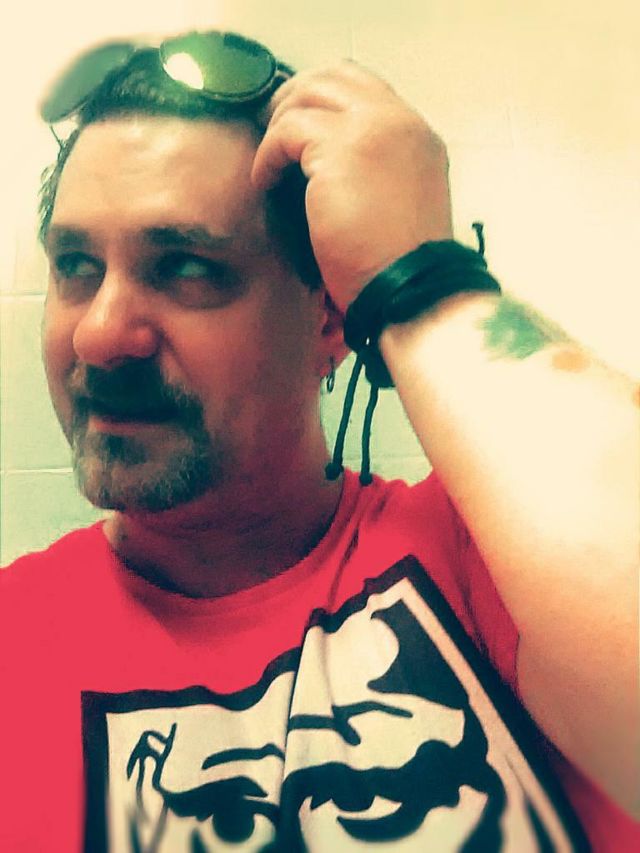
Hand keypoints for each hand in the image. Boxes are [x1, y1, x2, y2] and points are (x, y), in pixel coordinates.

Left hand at [252, 60, 452, 311]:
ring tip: (268, 161)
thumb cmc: (400, 264)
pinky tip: (265, 182)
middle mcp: (398, 122)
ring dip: (278, 125)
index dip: (325, 96)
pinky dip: (268, 156)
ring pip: (307, 97)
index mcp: (416, 135)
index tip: (300, 119)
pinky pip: (286, 132)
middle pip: (333, 76)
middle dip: (296, 97)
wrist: (409, 287)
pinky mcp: (339, 151)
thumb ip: (376, 169)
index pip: (365, 87)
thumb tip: (327, 164)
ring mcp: (371, 130)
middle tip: (272, 126)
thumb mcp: (401, 202)